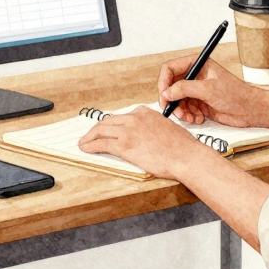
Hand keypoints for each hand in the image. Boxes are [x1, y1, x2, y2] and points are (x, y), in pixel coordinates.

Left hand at [77, 106, 213, 179]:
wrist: (185, 156)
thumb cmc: (181, 146)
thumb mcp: (166, 127)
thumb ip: (152, 127)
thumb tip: (147, 136)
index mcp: (144, 112)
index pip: (121, 117)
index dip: (111, 124)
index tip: (106, 129)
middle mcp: (134, 118)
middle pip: (108, 121)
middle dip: (96, 129)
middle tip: (89, 136)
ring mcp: (128, 130)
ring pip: (101, 130)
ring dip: (89, 137)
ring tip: (83, 142)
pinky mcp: (124, 145)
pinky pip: (101, 144)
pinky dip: (90, 145)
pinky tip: (85, 148)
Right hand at [157, 54, 264, 127]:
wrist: (250, 110)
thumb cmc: (235, 94)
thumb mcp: (208, 89)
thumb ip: (185, 89)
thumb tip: (166, 92)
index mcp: (197, 64)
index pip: (170, 68)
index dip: (164, 82)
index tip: (164, 95)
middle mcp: (194, 75)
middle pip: (171, 86)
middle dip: (172, 100)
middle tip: (174, 111)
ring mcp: (196, 89)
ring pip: (176, 100)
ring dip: (181, 111)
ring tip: (191, 118)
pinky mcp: (199, 102)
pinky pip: (184, 109)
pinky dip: (188, 115)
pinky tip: (198, 119)